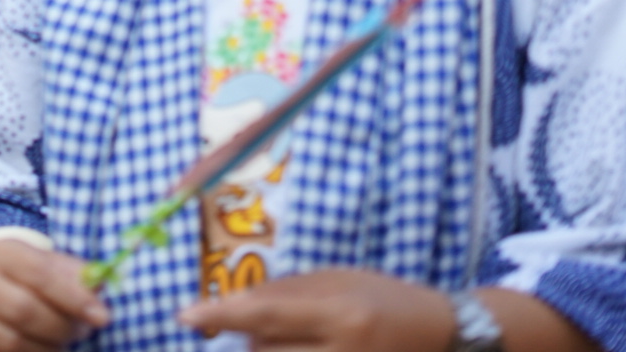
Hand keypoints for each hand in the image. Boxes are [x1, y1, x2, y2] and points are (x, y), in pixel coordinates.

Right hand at [0, 240, 109, 351]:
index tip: (103, 317)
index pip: (41, 275)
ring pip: (13, 343)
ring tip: (66, 341)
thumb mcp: (52, 264)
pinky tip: (48, 350)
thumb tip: (100, 289)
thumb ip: (77, 276)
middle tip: (83, 331)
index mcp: (4, 255)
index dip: (75, 297)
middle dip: (62, 327)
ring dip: (50, 348)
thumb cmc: (31, 275)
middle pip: (24, 312)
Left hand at [178, 269, 453, 351]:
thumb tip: (231, 309)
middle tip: (264, 324)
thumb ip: (284, 294)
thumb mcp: (336, 280)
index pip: (265, 315)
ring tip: (298, 337)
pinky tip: (296, 344)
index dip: (220, 315)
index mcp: (340, 313)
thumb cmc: (384, 298)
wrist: (442, 335)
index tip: (183, 315)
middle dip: (250, 339)